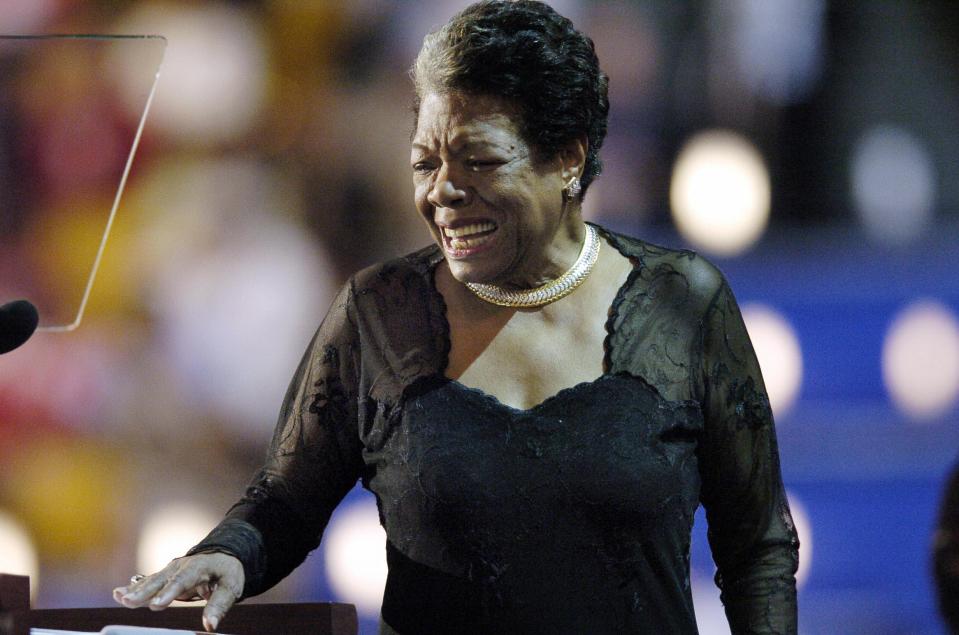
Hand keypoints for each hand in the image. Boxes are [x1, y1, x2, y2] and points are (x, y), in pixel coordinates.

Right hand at [112, 553, 243, 632]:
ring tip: (119, 597)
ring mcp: (170, 570)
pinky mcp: (164, 576)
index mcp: (199, 566)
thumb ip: (219, 605)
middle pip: (162, 580)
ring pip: (151, 581)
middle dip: (145, 591)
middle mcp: (181, 566)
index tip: (157, 604)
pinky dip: (133, 588)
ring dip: (135, 590)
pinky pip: (147, 582)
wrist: (222, 556)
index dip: (170, 591)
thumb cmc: (227, 573)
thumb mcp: (231, 587)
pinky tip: (118, 593)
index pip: (183, 579)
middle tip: (129, 601)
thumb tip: (210, 626)